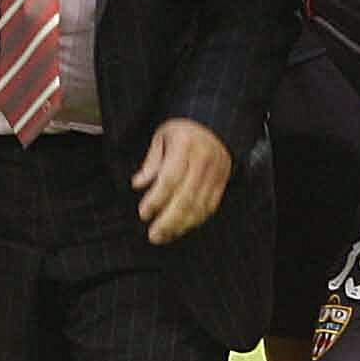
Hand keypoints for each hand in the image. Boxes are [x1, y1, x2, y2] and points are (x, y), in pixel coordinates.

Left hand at [132, 117, 232, 244]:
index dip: (156, 200)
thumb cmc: (184, 131)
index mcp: (185, 146)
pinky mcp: (222, 182)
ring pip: (199, 206)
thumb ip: (151, 162)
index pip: (169, 179)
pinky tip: (182, 227)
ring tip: (165, 236)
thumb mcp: (162, 136)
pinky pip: (210, 207)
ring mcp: (215, 173)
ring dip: (181, 225)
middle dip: (168, 221)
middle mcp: (203, 161)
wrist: (216, 124)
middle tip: (154, 235)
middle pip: (185, 198)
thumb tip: (138, 184)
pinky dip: (196, 220)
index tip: (143, 213)